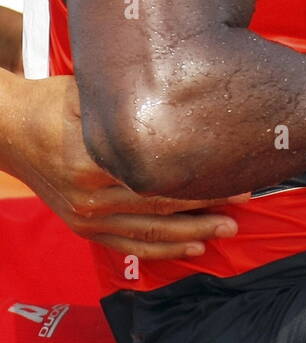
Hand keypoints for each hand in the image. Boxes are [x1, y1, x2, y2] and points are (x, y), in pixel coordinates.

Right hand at [6, 75, 243, 256]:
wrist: (6, 130)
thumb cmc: (51, 103)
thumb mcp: (88, 93)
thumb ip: (127, 103)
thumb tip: (183, 97)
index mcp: (93, 163)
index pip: (159, 178)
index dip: (199, 180)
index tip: (234, 174)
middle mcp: (90, 198)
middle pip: (160, 207)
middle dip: (206, 208)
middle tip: (244, 203)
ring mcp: (86, 218)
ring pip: (149, 232)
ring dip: (191, 234)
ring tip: (227, 229)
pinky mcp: (83, 228)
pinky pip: (128, 246)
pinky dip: (161, 249)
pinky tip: (191, 247)